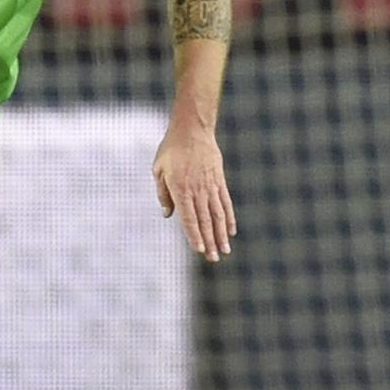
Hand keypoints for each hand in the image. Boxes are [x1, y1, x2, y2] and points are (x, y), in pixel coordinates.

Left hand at [152, 123, 235, 261]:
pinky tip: (231, 231)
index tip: (199, 251)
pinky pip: (225, 203)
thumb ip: (163, 194)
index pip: (189, 218)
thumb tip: (168, 215)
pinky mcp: (220, 181)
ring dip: (221, 234)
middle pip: (205, 221)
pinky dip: (229, 218)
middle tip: (214, 259)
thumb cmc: (171, 150)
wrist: (192, 130)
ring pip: (218, 215)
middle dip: (210, 242)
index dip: (194, 236)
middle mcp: (198, 191)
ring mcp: (211, 186)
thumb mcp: (158, 170)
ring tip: (225, 251)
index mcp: (181, 189)